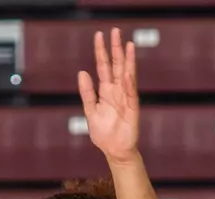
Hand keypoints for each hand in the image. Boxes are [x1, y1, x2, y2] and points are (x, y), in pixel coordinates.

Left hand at [77, 29, 138, 163]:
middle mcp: (117, 91)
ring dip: (127, 60)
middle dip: (115, 49)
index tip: (99, 35)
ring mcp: (126, 98)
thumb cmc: (103, 134)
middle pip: (116, 65)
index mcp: (105, 91)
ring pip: (126, 75)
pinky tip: (126, 72)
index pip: (103, 66)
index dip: (101, 51)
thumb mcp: (90, 112)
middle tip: (115, 31)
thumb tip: (82, 73)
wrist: (115, 152)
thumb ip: (87, 93)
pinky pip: (131, 93)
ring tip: (127, 44)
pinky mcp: (133, 109)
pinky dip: (128, 83)